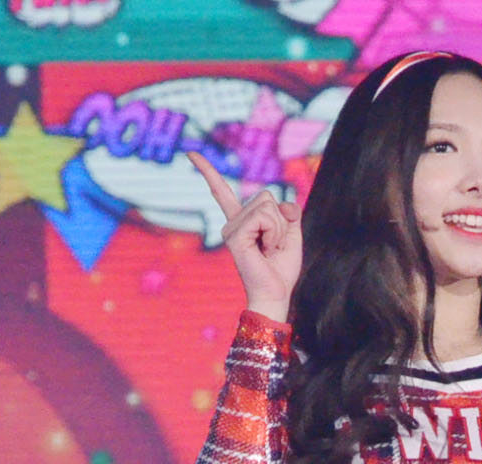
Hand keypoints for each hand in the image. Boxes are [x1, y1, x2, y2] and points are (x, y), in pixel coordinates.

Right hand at [188, 150, 301, 320]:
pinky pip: (263, 217)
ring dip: (278, 228)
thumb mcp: (292, 234)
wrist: (275, 292)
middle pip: (266, 196)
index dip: (208, 171)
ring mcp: (230, 229)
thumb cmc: (281, 268)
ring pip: (267, 206)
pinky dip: (273, 232)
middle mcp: (232, 223)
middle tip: (273, 245)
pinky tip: (266, 249)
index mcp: (241, 222)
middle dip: (280, 219)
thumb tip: (283, 204)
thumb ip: (289, 213)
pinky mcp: (234, 236)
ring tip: (270, 248)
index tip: (190, 153)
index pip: (222, 193)